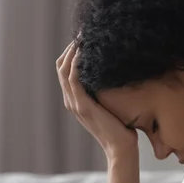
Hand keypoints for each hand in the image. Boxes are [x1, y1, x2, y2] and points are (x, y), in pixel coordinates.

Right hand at [56, 40, 137, 159]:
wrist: (121, 150)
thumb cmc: (122, 130)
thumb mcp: (111, 106)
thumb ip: (107, 93)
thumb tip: (118, 75)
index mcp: (76, 101)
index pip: (65, 71)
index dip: (71, 53)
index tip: (83, 38)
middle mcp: (72, 101)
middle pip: (61, 67)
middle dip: (70, 48)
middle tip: (82, 32)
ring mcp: (75, 104)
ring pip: (64, 70)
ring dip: (72, 51)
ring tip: (82, 37)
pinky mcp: (83, 106)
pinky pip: (73, 79)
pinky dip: (75, 63)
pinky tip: (83, 52)